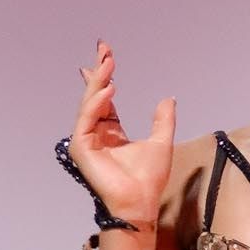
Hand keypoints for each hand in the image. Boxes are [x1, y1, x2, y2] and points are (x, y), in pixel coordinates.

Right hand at [68, 40, 175, 227]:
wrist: (140, 201)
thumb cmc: (148, 179)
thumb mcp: (161, 141)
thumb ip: (163, 119)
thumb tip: (168, 98)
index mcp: (111, 132)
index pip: (105, 99)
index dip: (106, 76)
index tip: (107, 54)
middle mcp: (96, 134)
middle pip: (94, 96)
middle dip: (98, 71)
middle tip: (104, 48)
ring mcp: (86, 141)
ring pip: (88, 104)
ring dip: (98, 82)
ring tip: (108, 63)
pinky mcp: (81, 148)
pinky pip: (86, 119)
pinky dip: (97, 103)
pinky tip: (110, 89)